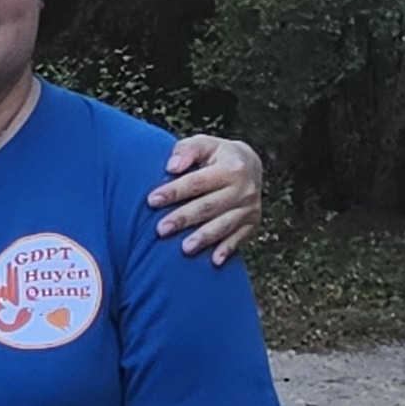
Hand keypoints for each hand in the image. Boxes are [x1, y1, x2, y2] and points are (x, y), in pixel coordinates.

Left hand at [150, 134, 264, 262]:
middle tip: (161, 230)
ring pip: (223, 225)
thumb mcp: (204, 144)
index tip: (152, 201)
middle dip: (184, 218)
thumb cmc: (216, 156)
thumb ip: (186, 150)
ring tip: (184, 249)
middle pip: (209, 206)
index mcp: (230, 167)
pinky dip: (227, 249)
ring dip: (204, 237)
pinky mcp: (252, 223)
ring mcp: (249, 208)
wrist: (250, 166)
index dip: (174, 191)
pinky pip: (239, 238)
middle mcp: (243, 189)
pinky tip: (214, 261)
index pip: (197, 182)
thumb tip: (171, 167)